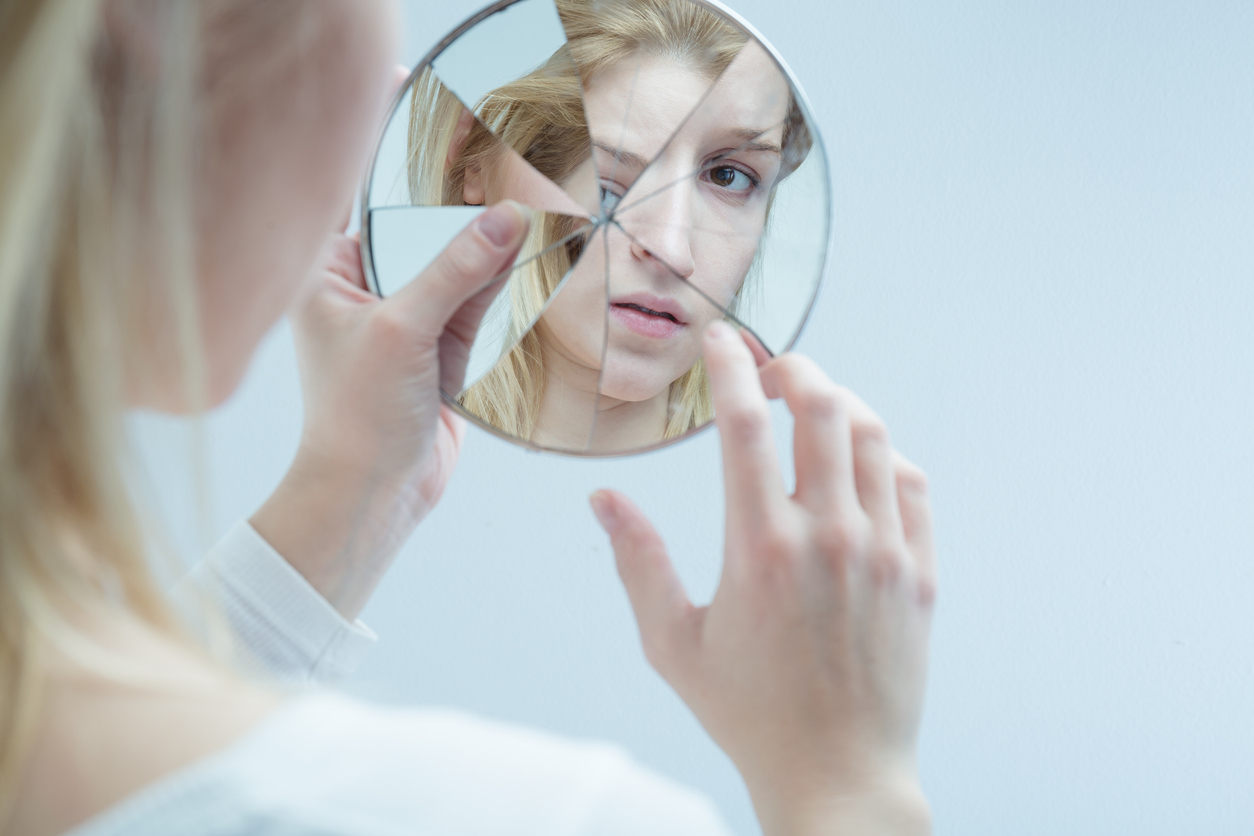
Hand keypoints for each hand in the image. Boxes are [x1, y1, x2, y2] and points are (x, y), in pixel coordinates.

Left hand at [252, 201, 530, 618]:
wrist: (376, 494)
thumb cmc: (358, 416)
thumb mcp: (403, 330)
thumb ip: (453, 271)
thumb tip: (505, 220)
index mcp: (327, 277)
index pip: (377, 212)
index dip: (421, 187)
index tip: (470, 153)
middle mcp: (363, 294)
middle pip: (424, 239)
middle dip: (467, 224)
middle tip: (516, 184)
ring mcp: (403, 324)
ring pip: (455, 274)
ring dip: (491, 259)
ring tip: (538, 221)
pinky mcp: (437, 352)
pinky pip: (473, 310)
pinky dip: (500, 295)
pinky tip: (533, 266)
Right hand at [590, 322, 935, 835]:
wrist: (839, 774)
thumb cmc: (749, 714)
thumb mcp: (673, 643)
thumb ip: (637, 562)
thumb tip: (603, 499)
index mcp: (759, 547)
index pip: (743, 421)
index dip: (728, 365)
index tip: (719, 340)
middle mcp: (828, 536)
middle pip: (822, 405)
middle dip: (792, 367)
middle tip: (767, 369)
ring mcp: (884, 552)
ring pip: (873, 434)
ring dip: (839, 402)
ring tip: (811, 406)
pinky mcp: (921, 574)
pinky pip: (911, 483)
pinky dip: (883, 454)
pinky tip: (858, 462)